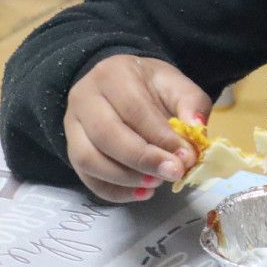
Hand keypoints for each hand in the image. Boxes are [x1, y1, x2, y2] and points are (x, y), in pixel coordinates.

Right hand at [64, 55, 212, 202]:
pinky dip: (114, 191)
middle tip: (172, 173)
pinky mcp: (70, 149)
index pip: (134, 109)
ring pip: (89, 159)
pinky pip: (85, 177)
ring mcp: (72, 124)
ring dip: (125, 179)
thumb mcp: (176, 85)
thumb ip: (191, 105)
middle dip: (142, 160)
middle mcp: (84, 97)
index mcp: (113, 74)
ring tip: (156, 183)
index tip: (185, 156)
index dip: (160, 136)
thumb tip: (196, 129)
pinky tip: (141, 193)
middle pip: (106, 134)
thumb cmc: (150, 86)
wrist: (121, 85)